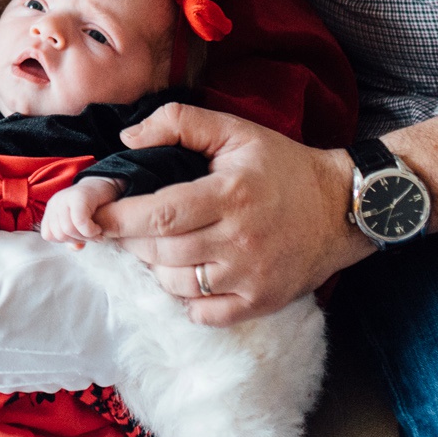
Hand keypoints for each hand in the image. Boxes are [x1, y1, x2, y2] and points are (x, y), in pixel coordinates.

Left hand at [41, 176, 122, 247]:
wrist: (105, 187)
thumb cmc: (92, 210)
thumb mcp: (80, 227)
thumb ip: (75, 239)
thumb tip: (75, 248)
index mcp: (50, 212)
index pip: (48, 235)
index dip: (66, 241)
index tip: (81, 238)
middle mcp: (54, 204)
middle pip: (59, 234)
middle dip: (78, 240)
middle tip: (93, 237)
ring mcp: (64, 198)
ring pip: (68, 229)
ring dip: (86, 236)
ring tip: (97, 233)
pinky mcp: (78, 196)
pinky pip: (79, 221)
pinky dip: (90, 230)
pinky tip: (98, 228)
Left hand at [99, 103, 374, 326]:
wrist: (343, 207)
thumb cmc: (281, 166)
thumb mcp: (234, 130)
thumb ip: (178, 123)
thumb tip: (127, 140)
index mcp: (230, 195)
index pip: (160, 214)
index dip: (119, 218)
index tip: (94, 215)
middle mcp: (239, 240)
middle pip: (161, 252)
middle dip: (131, 241)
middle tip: (126, 227)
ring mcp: (250, 278)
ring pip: (176, 285)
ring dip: (155, 268)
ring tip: (160, 246)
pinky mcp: (261, 303)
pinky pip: (203, 313)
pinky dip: (185, 298)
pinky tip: (189, 273)